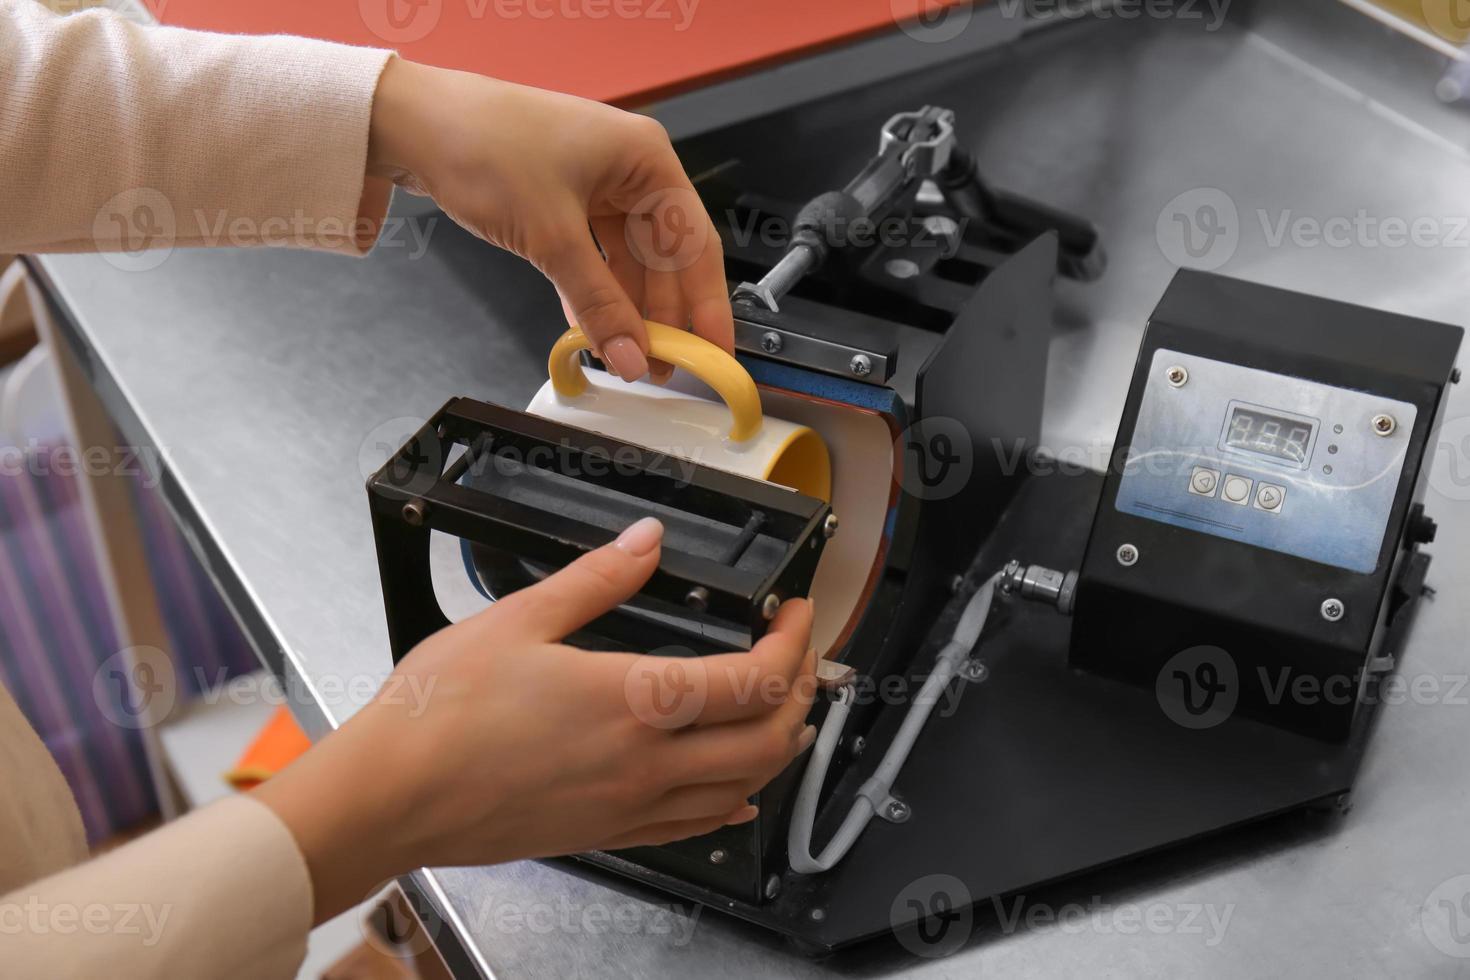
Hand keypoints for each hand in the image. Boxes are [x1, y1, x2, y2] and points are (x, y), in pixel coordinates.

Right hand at [255, 518, 816, 921]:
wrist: (391, 798)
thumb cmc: (439, 715)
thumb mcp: (519, 619)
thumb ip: (596, 578)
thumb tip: (645, 541)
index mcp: (635, 703)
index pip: (755, 679)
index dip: (794, 644)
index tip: (797, 614)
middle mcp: (646, 764)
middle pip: (768, 740)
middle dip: (801, 695)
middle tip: (801, 658)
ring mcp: (629, 806)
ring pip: (742, 788)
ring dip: (780, 749)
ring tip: (787, 713)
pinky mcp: (606, 833)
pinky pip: (694, 825)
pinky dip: (733, 802)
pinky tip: (737, 794)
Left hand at [366, 57, 732, 383]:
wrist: (413, 123)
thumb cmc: (483, 144)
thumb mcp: (551, 237)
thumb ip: (597, 303)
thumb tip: (630, 354)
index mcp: (646, 159)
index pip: (695, 244)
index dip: (707, 305)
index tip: (714, 353)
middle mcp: (628, 169)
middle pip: (664, 258)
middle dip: (662, 315)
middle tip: (662, 366)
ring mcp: (596, 184)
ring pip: (628, 262)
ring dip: (626, 310)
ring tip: (625, 356)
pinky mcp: (564, 200)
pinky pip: (596, 257)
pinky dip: (594, 293)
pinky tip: (590, 327)